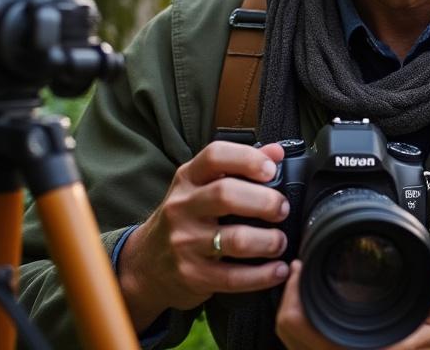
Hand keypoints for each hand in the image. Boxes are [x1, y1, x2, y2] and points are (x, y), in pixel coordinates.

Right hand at [118, 141, 291, 330]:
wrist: (146, 263)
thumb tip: (277, 152)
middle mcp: (182, 207)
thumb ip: (239, 167)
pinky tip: (279, 270)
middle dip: (265, 201)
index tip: (272, 170)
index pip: (215, 156)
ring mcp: (184, 242)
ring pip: (235, 239)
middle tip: (282, 210)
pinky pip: (234, 277)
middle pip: (226, 195)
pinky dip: (263, 276)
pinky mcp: (192, 275)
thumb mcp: (202, 185)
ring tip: (281, 242)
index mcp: (188, 179)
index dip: (247, 159)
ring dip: (269, 241)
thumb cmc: (187, 217)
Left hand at [276, 263, 429, 349]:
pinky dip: (304, 324)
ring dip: (295, 312)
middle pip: (290, 336)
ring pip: (295, 343)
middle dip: (288, 300)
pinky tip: (313, 302)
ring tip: (301, 282)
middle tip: (297, 271)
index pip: (304, 327)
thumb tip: (427, 264)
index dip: (294, 294)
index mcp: (368, 348)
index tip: (299, 269)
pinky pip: (309, 346)